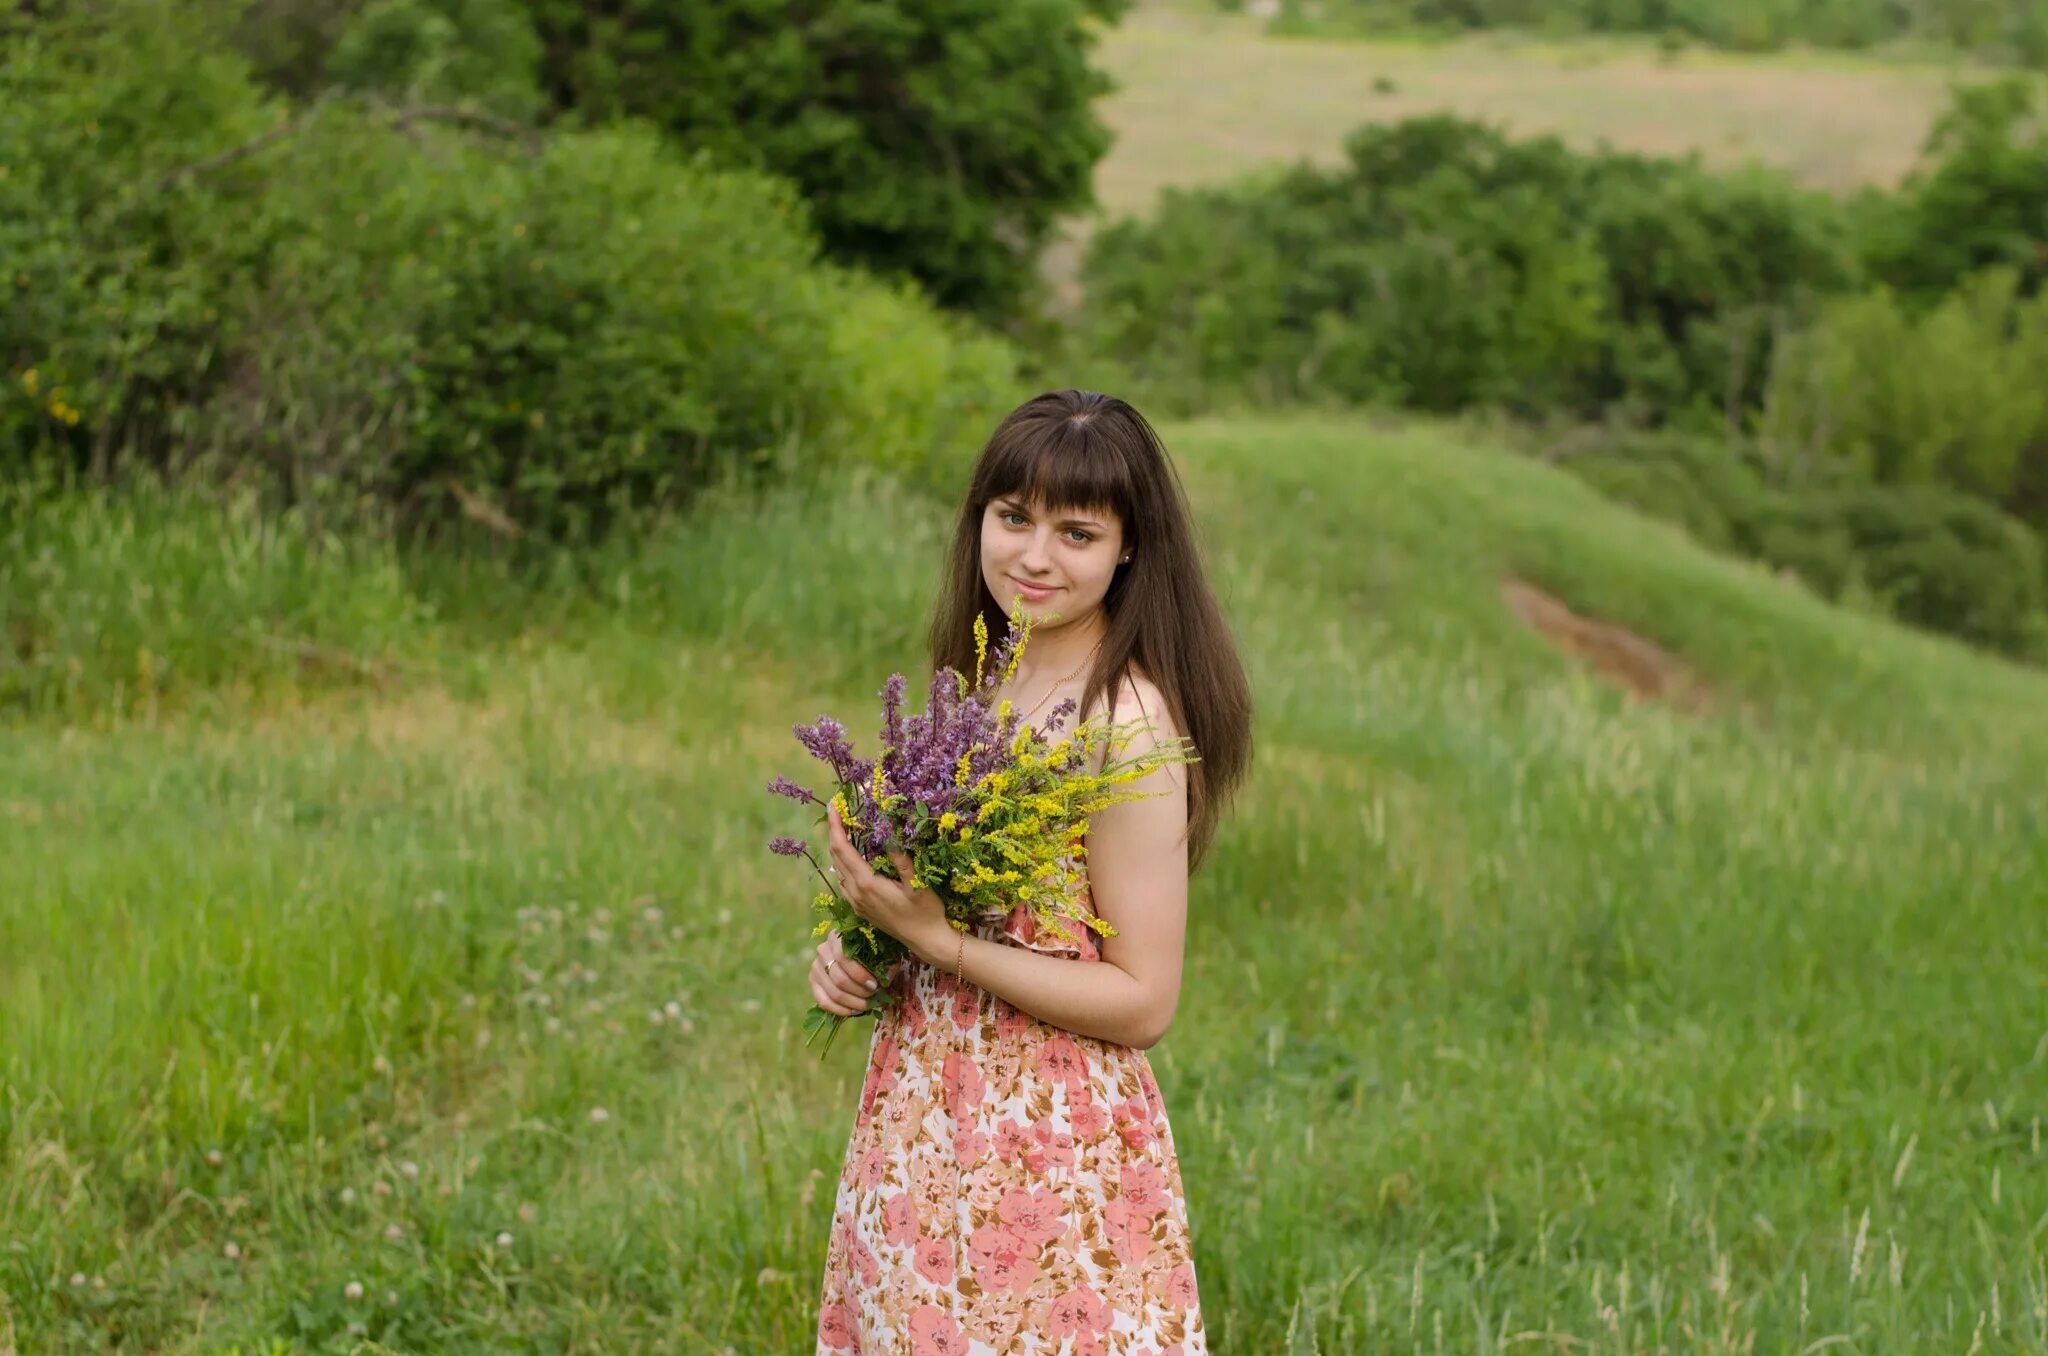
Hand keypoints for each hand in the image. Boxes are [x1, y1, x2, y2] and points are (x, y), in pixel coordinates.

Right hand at [809, 930, 878, 1016]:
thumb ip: (885, 963)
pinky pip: (823, 1002)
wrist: (854, 955)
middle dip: (859, 992)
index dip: (859, 975)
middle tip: (873, 997)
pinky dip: (840, 1010)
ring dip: (852, 1003)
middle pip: (838, 978)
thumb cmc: (871, 953)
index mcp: (838, 937)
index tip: (875, 985)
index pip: (843, 957)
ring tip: (866, 1005)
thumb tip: (885, 979)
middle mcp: (823, 950)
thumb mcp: (880, 952)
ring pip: (832, 992)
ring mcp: (815, 967)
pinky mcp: (813, 982)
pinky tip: (854, 1011)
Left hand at [825, 799, 949, 961]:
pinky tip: (851, 858)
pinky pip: (844, 882)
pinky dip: (843, 865)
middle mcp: (856, 893)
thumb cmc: (926, 911)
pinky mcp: (861, 909)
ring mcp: (857, 902)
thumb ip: (902, 860)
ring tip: (845, 829)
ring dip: (838, 848)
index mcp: (866, 883)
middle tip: (839, 810)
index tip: (834, 805)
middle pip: (836, 857)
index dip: (836, 826)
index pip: (842, 849)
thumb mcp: (918, 883)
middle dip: (834, 832)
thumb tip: (889, 835)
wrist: (926, 941)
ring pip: (838, 870)